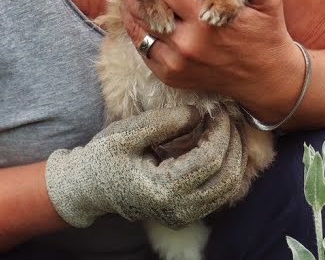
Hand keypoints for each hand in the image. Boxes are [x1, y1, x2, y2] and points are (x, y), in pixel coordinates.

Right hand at [44, 105, 247, 228]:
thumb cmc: (104, 156)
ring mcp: (184, 215)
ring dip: (236, 156)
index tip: (219, 108)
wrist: (89, 188)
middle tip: (229, 116)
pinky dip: (228, 168)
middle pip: (228, 177)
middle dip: (234, 143)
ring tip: (229, 128)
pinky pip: (220, 194)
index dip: (221, 131)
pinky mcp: (186, 213)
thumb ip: (164, 122)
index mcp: (163, 189)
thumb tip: (199, 113)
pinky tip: (221, 146)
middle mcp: (178, 209)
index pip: (210, 160)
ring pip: (229, 188)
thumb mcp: (128, 132)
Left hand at [119, 0, 298, 103]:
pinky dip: (135, 29)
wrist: (266, 78)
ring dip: (129, 6)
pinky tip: (133, 14)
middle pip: (147, 6)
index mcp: (206, 20)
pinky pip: (142, 49)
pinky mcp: (170, 76)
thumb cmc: (265, 32)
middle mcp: (187, 43)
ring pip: (139, 28)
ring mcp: (176, 62)